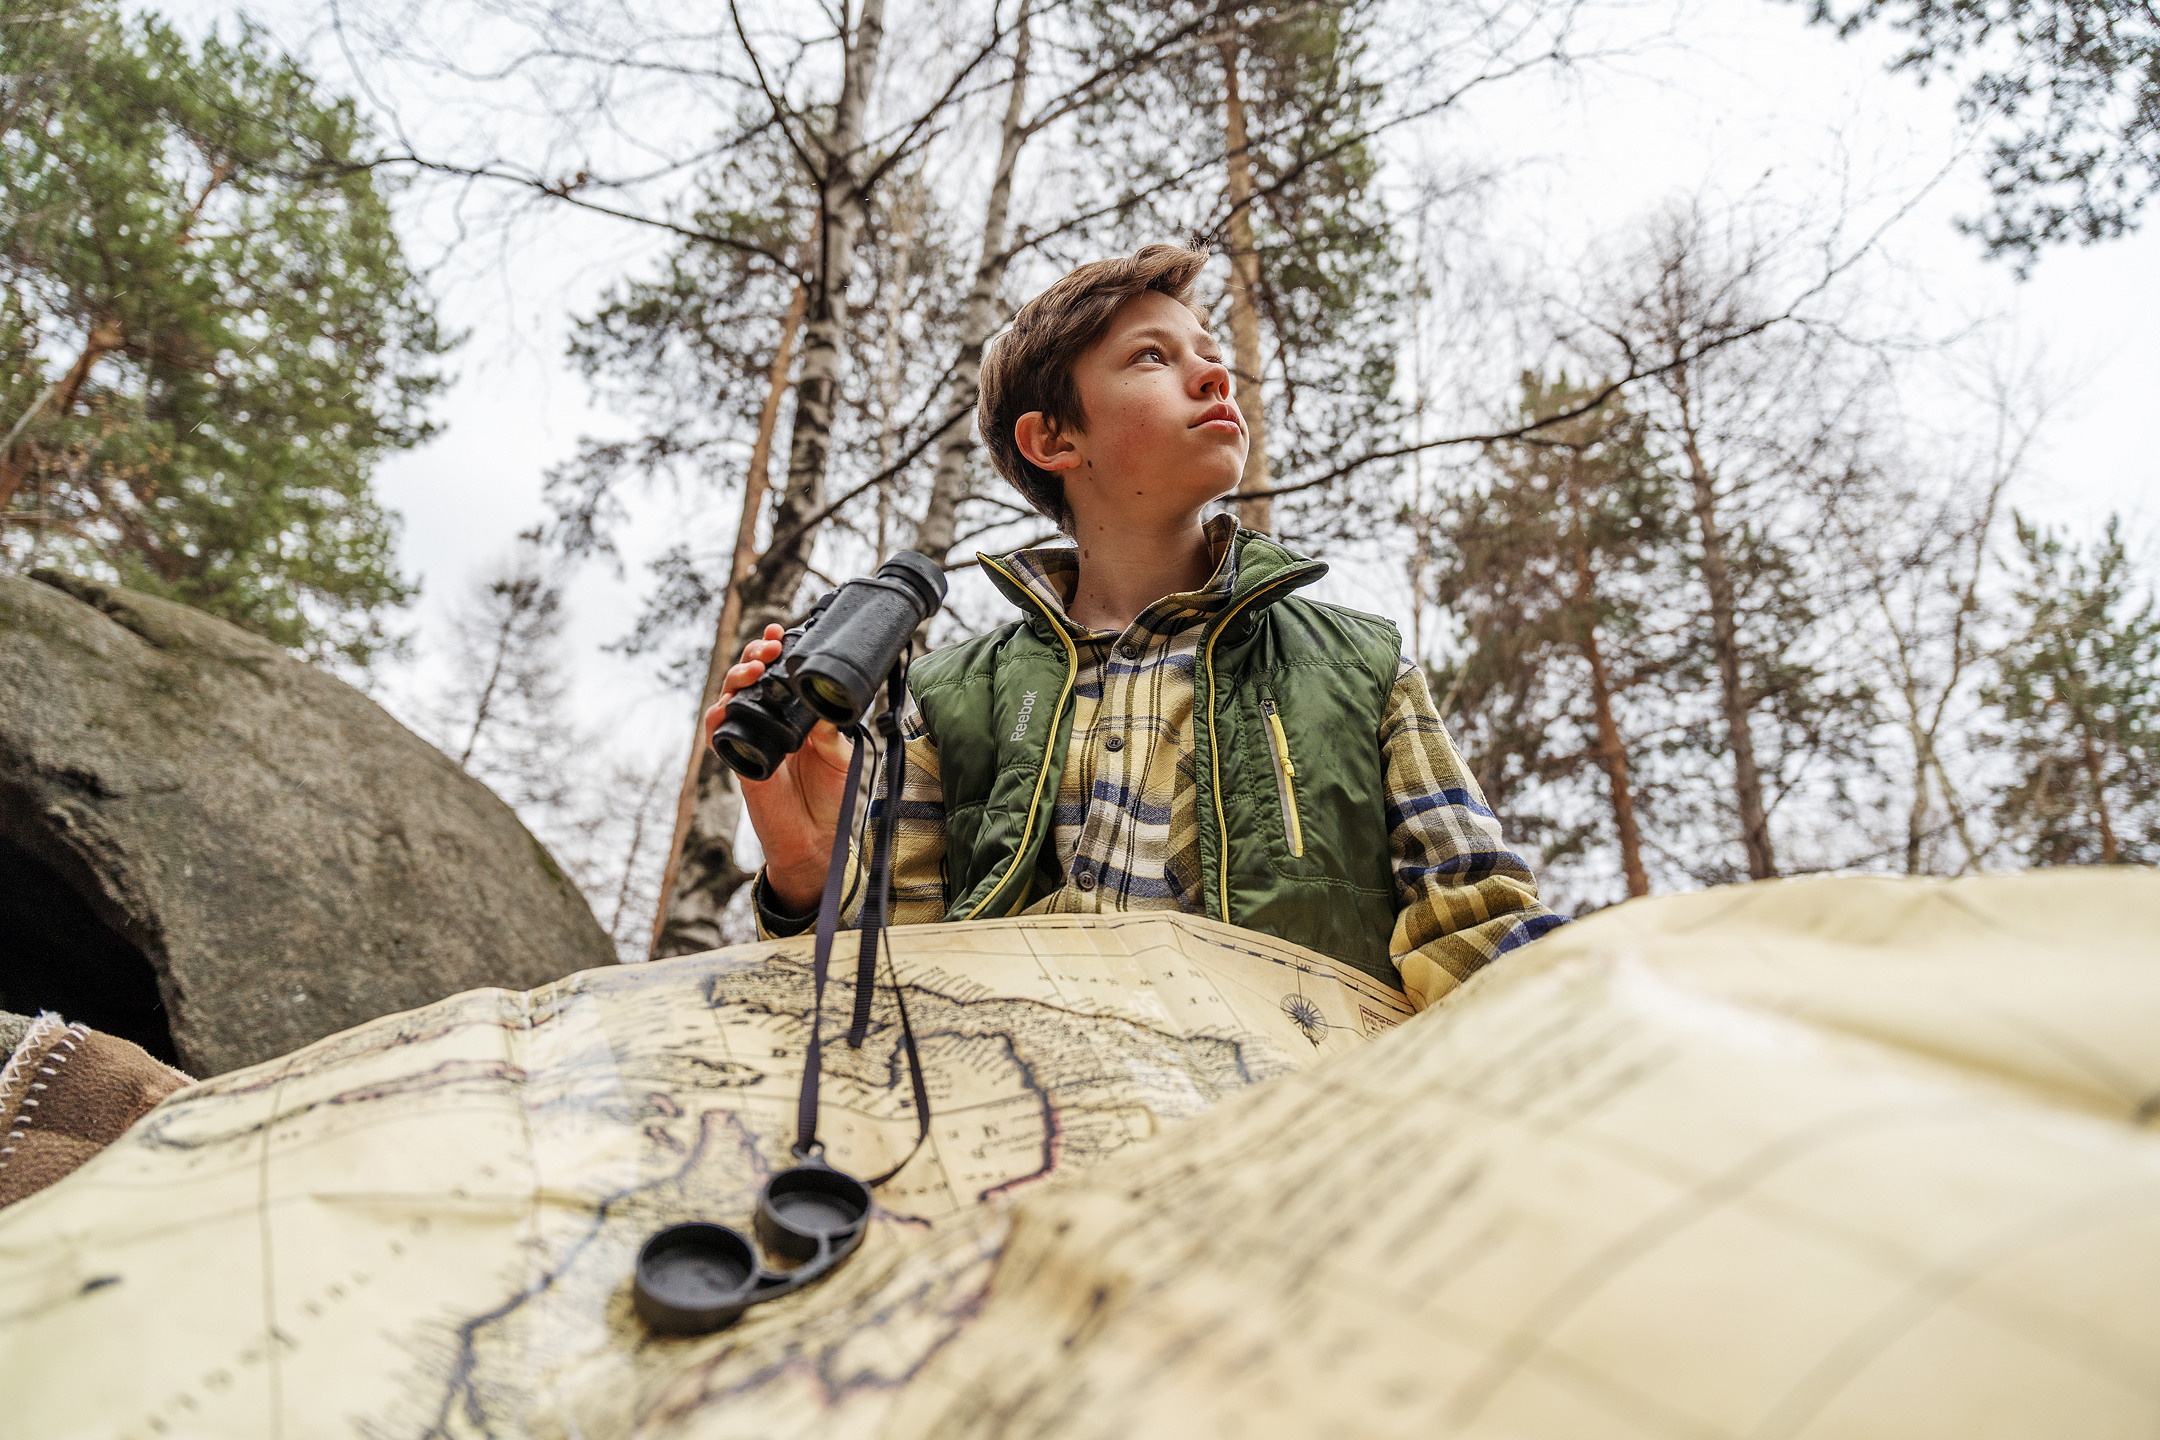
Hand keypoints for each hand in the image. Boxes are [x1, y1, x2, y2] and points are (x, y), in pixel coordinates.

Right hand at [702, 624, 855, 911]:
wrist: (819, 839)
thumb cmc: (831, 796)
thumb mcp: (840, 754)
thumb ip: (831, 728)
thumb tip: (823, 698)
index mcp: (792, 714)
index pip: (776, 673)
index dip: (772, 649)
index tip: (781, 631)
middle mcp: (768, 722)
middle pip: (747, 678)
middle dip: (754, 654)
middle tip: (769, 646)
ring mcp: (750, 739)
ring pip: (728, 699)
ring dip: (735, 679)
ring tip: (753, 669)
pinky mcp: (738, 763)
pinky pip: (717, 737)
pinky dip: (716, 720)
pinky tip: (724, 708)